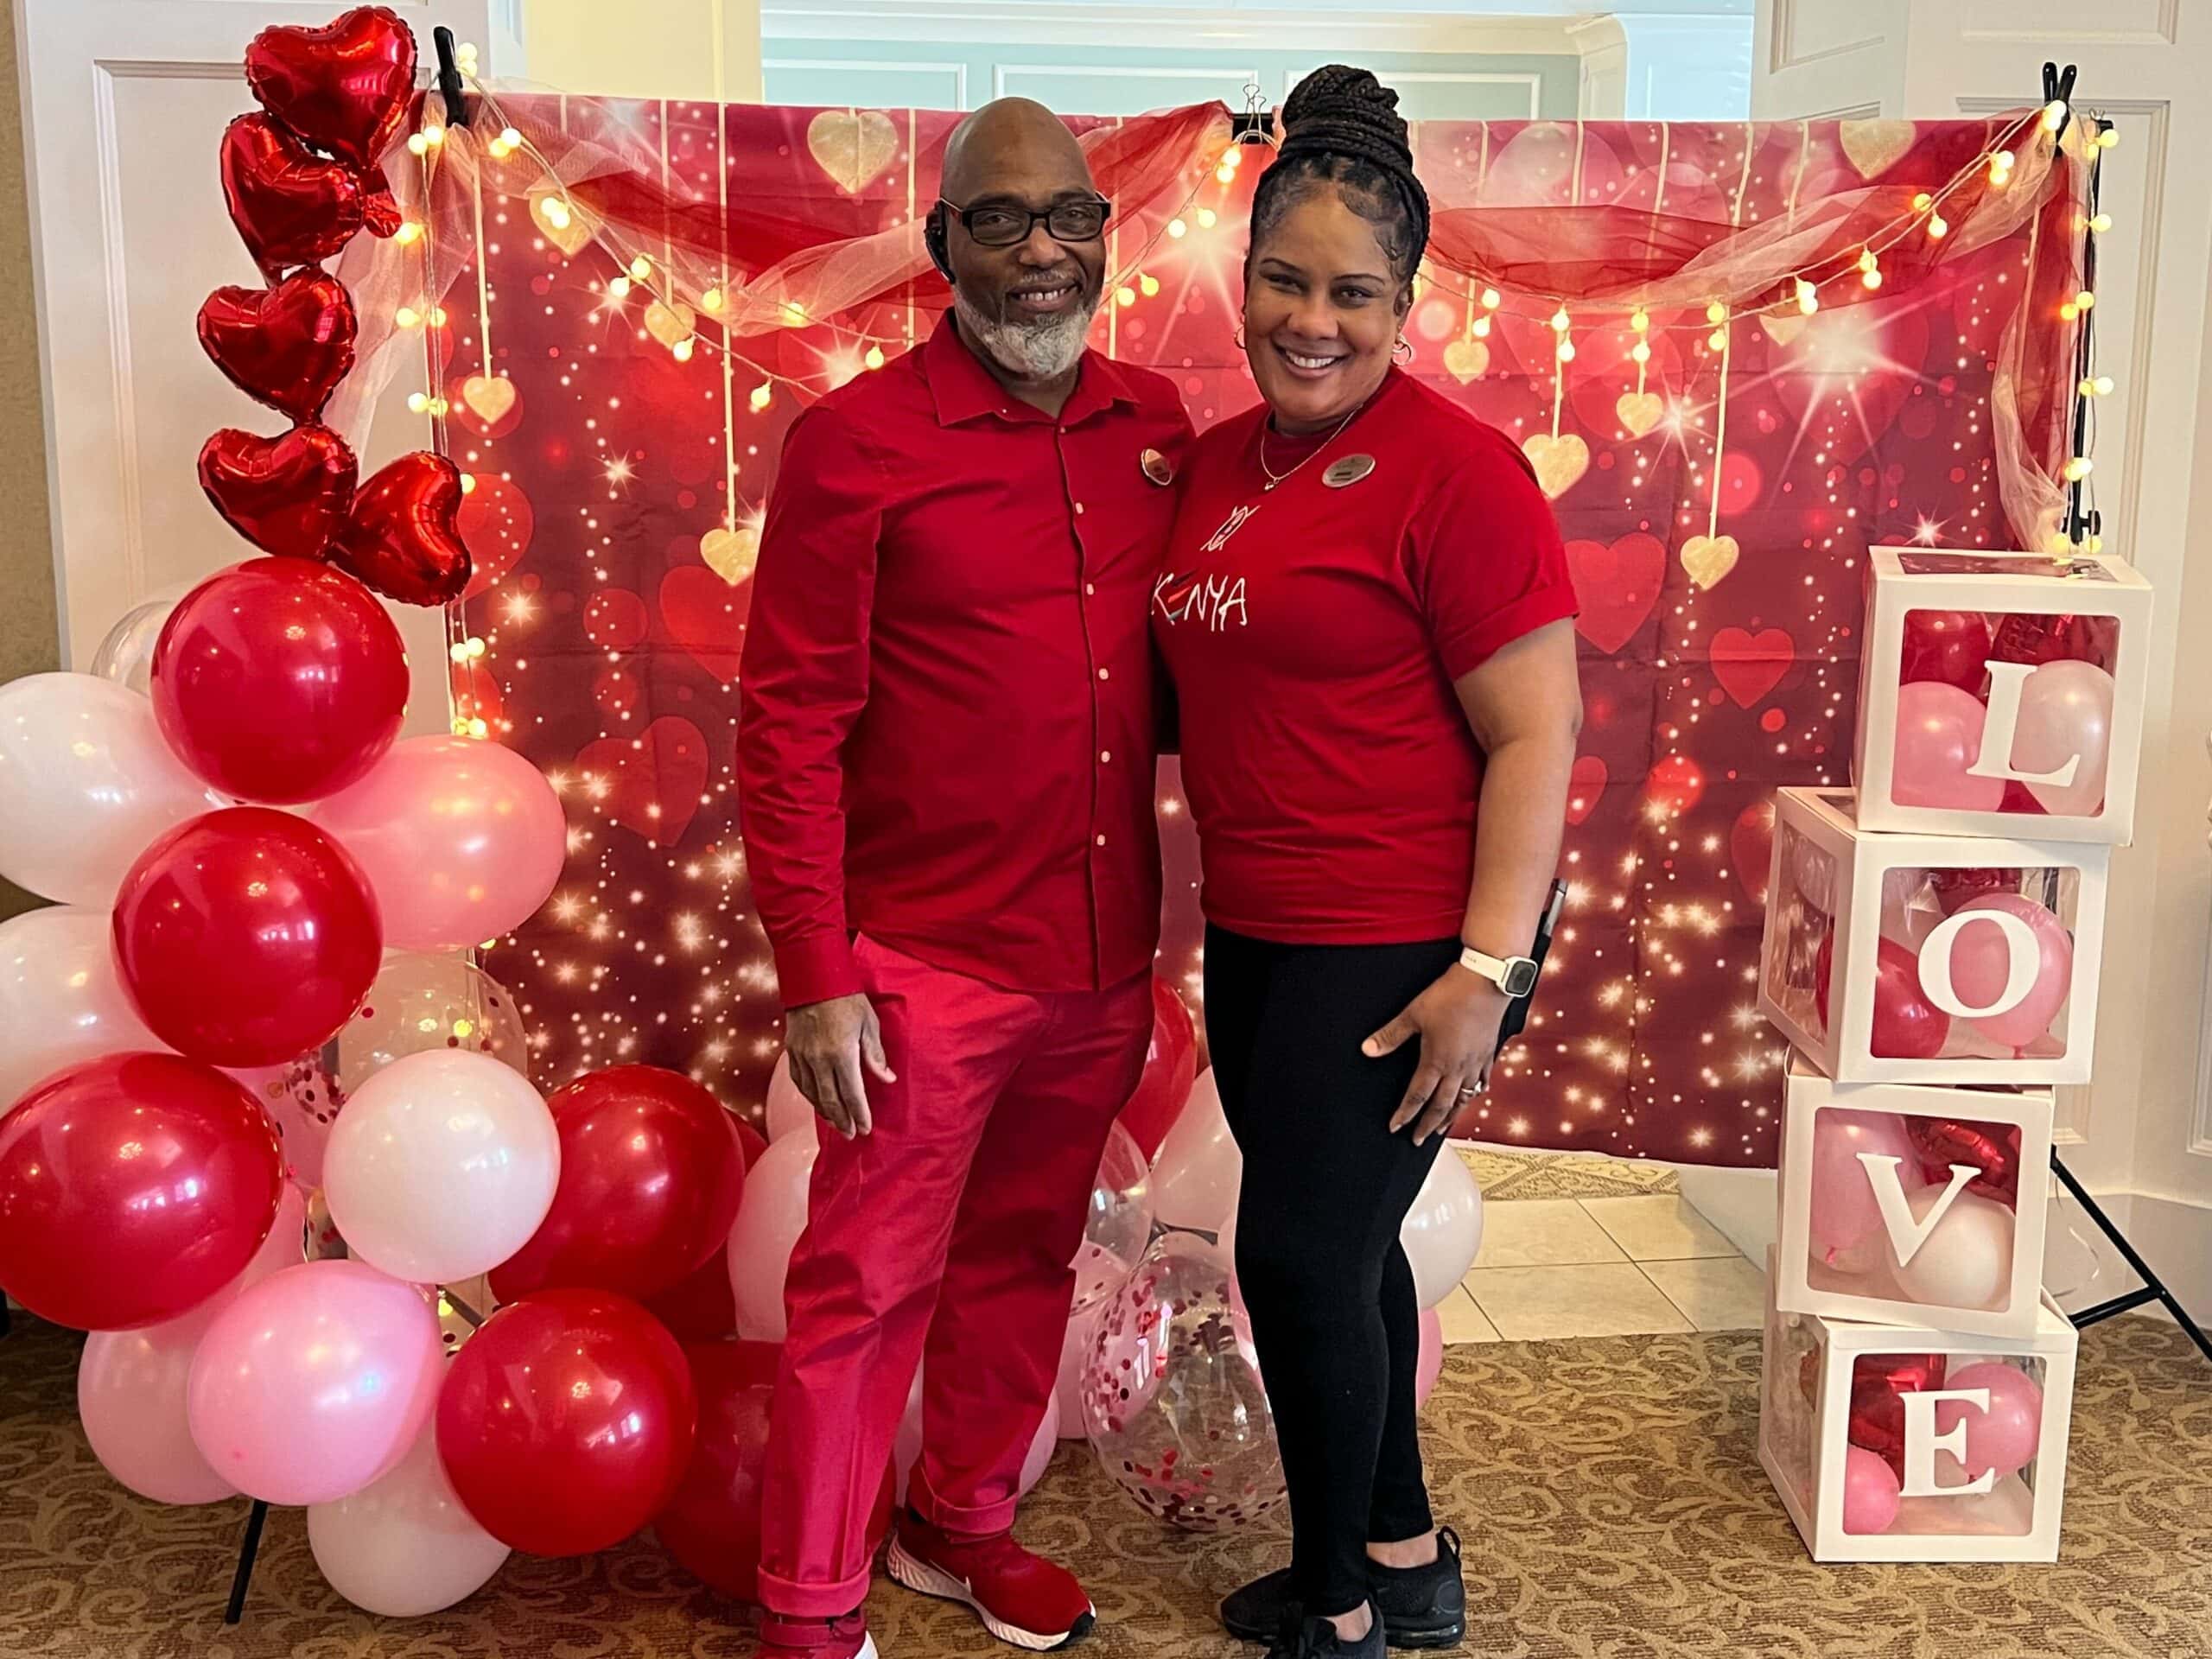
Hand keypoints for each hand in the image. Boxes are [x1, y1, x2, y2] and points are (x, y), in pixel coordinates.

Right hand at [784, 992, 895, 1138]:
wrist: (813, 979)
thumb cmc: (846, 999)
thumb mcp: (869, 1024)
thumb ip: (875, 1055)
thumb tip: (886, 1079)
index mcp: (842, 1053)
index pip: (852, 1094)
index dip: (859, 1114)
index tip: (865, 1128)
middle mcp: (819, 1060)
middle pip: (831, 1101)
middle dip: (842, 1121)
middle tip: (851, 1134)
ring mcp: (802, 1057)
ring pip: (812, 1095)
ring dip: (825, 1112)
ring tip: (836, 1124)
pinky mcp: (792, 1051)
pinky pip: (799, 1082)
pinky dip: (809, 1096)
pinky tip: (817, 1103)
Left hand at [1362, 968, 1507, 1143]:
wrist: (1486, 981)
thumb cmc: (1451, 995)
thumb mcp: (1414, 1013)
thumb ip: (1390, 1035)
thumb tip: (1368, 1050)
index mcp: (1437, 1061)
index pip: (1417, 1096)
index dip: (1405, 1114)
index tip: (1396, 1127)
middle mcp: (1458, 1068)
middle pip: (1442, 1105)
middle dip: (1428, 1125)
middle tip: (1419, 1140)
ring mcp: (1476, 1062)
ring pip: (1464, 1098)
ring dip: (1452, 1116)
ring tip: (1443, 1128)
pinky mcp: (1488, 1053)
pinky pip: (1482, 1082)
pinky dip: (1475, 1094)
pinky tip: (1473, 1095)